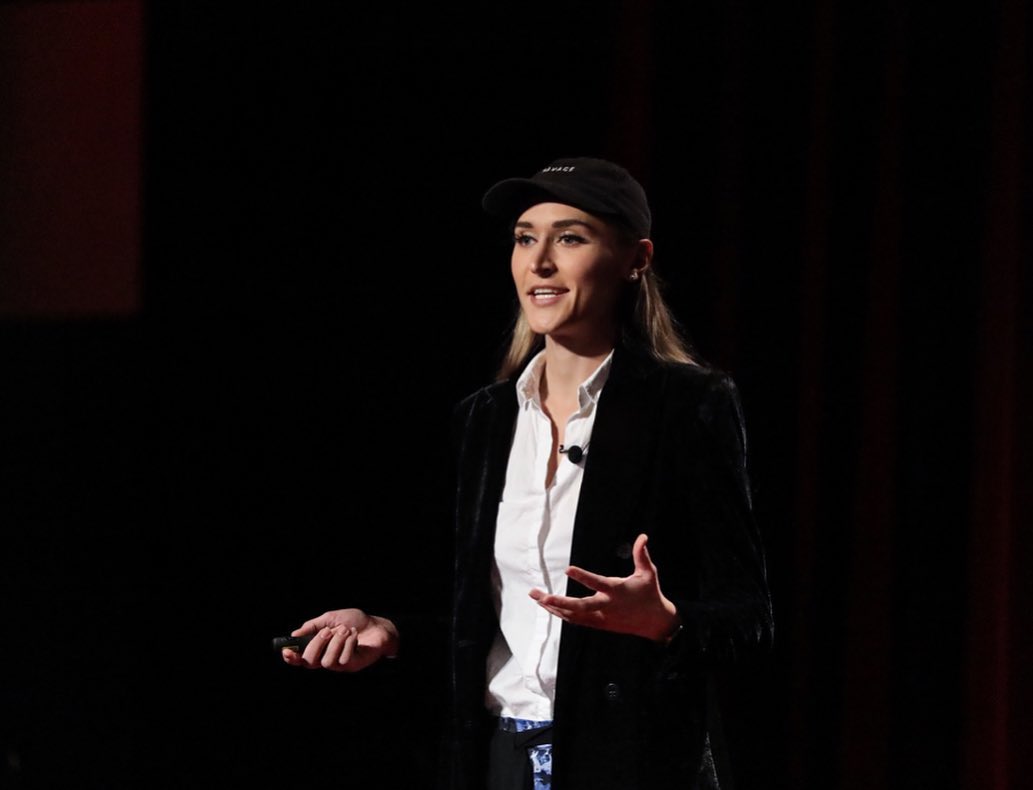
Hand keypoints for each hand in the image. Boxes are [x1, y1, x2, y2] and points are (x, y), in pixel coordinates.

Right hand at [281, 608, 398, 671]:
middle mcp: (327, 658)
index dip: (291, 658)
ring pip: (326, 661)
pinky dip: (349, 643)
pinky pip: (343, 659)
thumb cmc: (355, 621)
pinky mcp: (351, 665)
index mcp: (320, 647)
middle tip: (328, 631)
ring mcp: (339, 664)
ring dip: (336, 642)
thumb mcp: (331, 618)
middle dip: (316, 644)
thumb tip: (294, 634)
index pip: (300, 658)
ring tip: (346, 630)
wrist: (378, 625)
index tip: (286, 651)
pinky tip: (355, 635)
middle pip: (309, 662)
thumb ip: (313, 626)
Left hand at [528, 534, 680, 642]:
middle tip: (543, 595)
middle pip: (581, 607)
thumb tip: (643, 536)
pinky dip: (560, 614)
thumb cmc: (649, 593)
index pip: (598, 583)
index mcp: (618, 591)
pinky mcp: (598, 624)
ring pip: (573, 615)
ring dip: (553, 607)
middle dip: (561, 602)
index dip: (583, 577)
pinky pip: (576, 620)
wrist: (654, 622)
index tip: (568, 569)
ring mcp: (601, 618)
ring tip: (535, 596)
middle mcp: (607, 606)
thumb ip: (642, 555)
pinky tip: (547, 606)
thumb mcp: (648, 573)